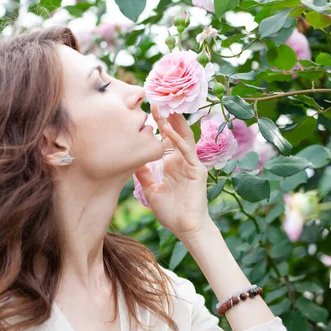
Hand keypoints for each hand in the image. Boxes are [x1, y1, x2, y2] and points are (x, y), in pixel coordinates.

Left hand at [134, 105, 211, 239]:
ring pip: (184, 138)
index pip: (166, 141)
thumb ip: (144, 175)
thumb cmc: (171, 212)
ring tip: (165, 109)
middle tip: (156, 102)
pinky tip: (168, 131)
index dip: (159, 127)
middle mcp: (183, 161)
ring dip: (174, 124)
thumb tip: (132, 161)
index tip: (148, 112)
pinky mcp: (198, 170)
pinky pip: (187, 151)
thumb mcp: (151, 190)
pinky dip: (178, 140)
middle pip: (176, 134)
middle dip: (167, 119)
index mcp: (173, 165)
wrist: (186, 228)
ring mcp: (191, 164)